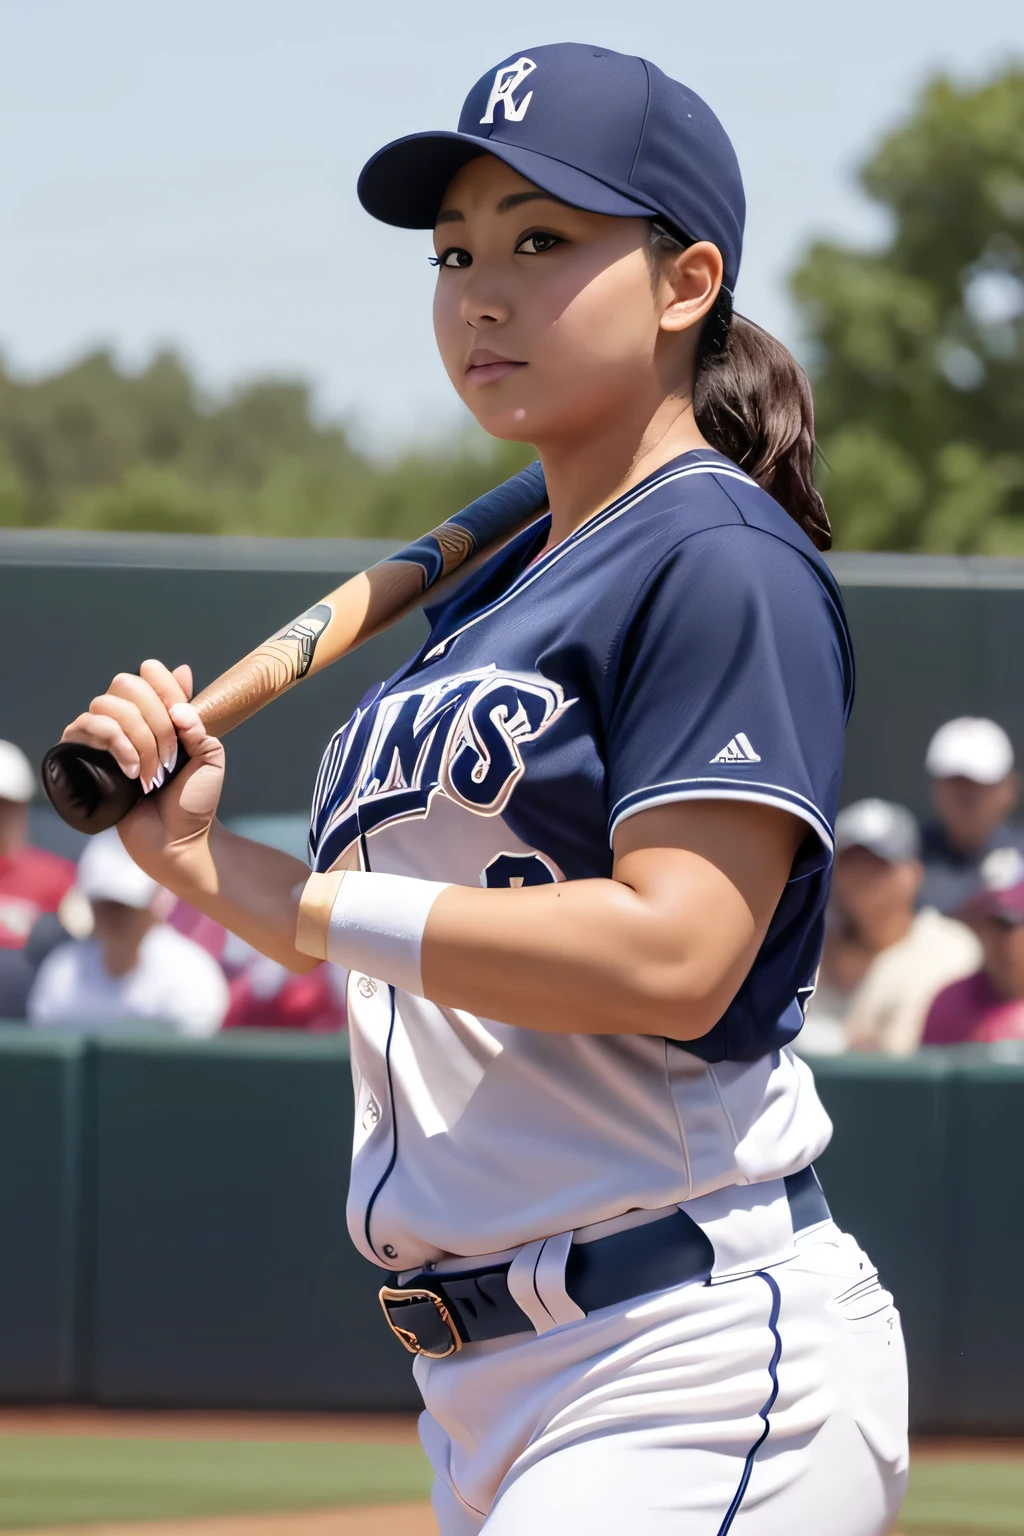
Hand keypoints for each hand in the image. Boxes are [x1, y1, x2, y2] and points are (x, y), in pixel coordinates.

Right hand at [60, 660, 225, 882]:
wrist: (177, 841)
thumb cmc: (195, 802)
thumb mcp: (211, 757)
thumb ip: (199, 720)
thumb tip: (181, 677)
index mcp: (159, 714)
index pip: (150, 674)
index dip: (166, 687)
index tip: (182, 716)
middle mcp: (130, 719)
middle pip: (126, 683)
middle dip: (154, 718)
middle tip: (171, 756)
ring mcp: (105, 737)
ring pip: (107, 705)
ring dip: (139, 738)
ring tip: (153, 773)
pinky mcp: (83, 756)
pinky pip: (87, 726)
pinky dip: (116, 744)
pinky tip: (132, 772)